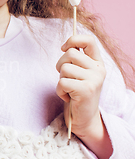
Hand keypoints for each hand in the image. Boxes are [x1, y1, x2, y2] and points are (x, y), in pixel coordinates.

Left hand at [56, 34, 111, 158]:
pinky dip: (59, 91)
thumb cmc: (76, 94)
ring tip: (68, 89)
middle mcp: (98, 69)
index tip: (63, 48)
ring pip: (64, 68)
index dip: (73, 39)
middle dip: (60, 65)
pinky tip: (68, 97)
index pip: (89, 40)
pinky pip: (62, 82)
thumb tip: (66, 45)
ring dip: (60, 80)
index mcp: (97, 63)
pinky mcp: (86, 90)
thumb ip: (76, 60)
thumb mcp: (78, 73)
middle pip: (70, 53)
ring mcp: (94, 80)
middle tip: (66, 78)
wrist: (84, 119)